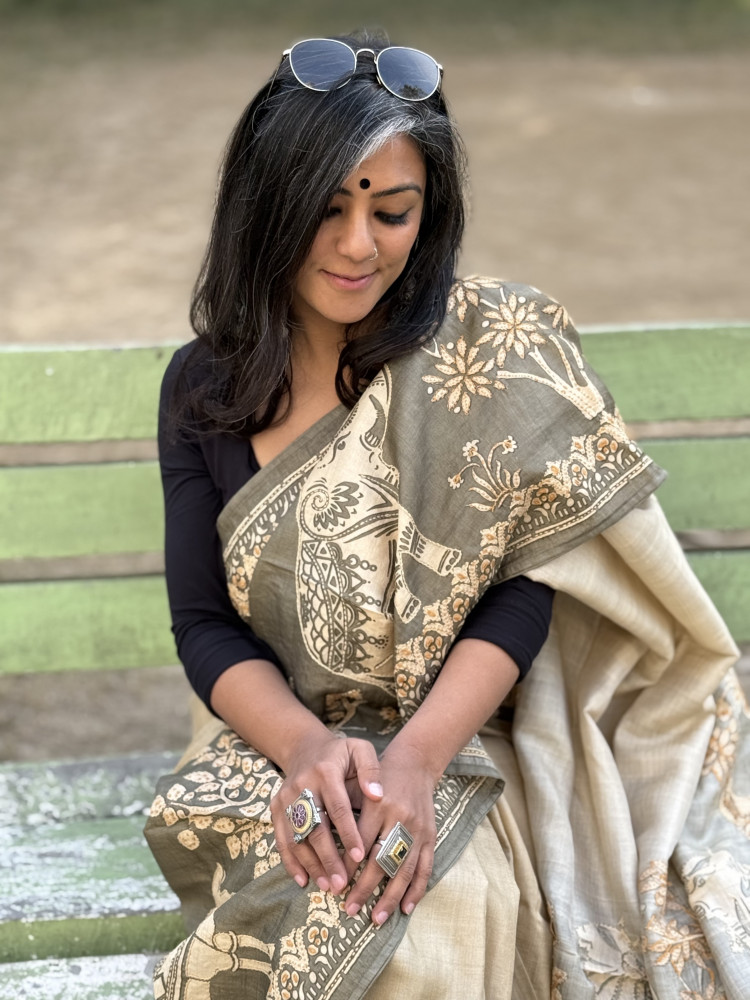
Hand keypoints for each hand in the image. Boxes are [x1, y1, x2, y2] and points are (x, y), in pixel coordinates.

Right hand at [270, 732, 383, 894]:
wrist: (305, 747)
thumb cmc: (340, 753)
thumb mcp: (360, 749)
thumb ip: (371, 769)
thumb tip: (378, 795)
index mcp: (325, 771)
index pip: (338, 807)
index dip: (347, 833)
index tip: (359, 857)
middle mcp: (302, 785)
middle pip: (314, 827)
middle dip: (327, 858)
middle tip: (341, 883)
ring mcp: (285, 798)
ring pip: (296, 837)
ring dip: (310, 864)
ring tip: (327, 886)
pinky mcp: (276, 808)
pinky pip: (281, 839)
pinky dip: (290, 861)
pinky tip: (303, 880)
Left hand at [343, 740, 437, 925]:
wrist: (415, 762)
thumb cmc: (379, 775)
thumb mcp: (359, 785)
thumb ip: (345, 811)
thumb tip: (325, 846)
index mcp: (378, 804)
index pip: (360, 843)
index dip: (347, 867)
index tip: (334, 886)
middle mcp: (399, 817)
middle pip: (381, 860)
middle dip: (364, 888)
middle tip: (349, 908)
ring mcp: (418, 828)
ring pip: (403, 868)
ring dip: (390, 896)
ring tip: (376, 918)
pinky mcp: (430, 834)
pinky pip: (425, 866)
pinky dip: (416, 889)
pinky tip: (406, 907)